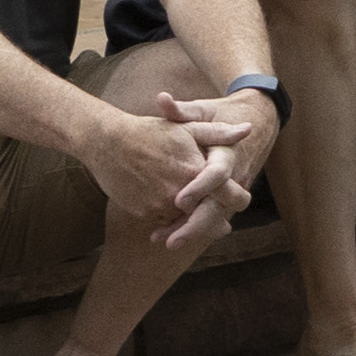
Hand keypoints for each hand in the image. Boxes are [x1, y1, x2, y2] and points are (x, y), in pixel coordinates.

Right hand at [79, 99, 229, 250]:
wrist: (107, 142)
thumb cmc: (150, 132)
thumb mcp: (187, 127)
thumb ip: (219, 133)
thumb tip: (248, 129)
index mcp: (195, 170)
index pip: (226, 193)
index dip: (236, 198)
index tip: (241, 201)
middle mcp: (180, 192)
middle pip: (206, 213)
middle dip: (215, 221)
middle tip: (223, 228)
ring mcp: (161, 204)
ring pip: (184, 220)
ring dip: (191, 222)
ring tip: (200, 225)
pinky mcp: (145, 212)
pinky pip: (164, 221)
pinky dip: (170, 220)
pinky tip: (173, 219)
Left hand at [153, 90, 279, 251]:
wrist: (258, 120)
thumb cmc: (224, 112)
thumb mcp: (204, 109)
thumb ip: (182, 110)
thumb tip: (162, 99)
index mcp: (228, 153)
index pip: (217, 174)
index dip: (200, 188)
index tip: (179, 201)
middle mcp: (235, 176)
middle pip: (219, 208)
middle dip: (196, 226)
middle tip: (171, 240)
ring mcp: (233, 189)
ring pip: (216, 218)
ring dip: (192, 232)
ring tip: (164, 242)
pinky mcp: (227, 197)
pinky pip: (213, 217)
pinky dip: (194, 228)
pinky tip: (168, 236)